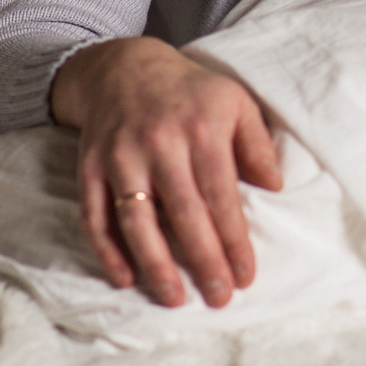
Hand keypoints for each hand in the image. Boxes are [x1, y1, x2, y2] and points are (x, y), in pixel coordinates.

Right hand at [50, 36, 283, 307]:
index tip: (246, 276)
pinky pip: (95, 215)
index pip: (221, 196)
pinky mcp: (90, 166)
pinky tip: (125, 278)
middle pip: (183, 214)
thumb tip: (276, 186)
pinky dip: (107, 250)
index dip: (234, 240)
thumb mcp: (235, 102)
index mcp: (201, 130)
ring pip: (136, 220)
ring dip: (155, 264)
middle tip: (219, 299)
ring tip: (174, 298)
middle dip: (203, 261)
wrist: (123, 67)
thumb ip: (257, 144)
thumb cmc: (191, 92)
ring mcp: (120, 156)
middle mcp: (159, 144)